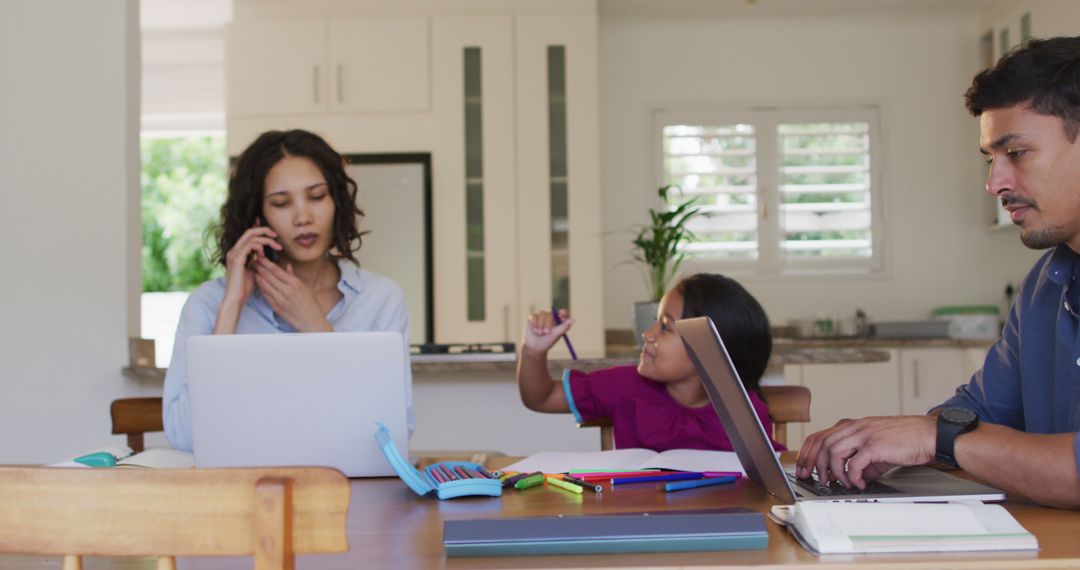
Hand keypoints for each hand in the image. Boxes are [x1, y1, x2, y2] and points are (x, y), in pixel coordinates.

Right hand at [221, 225, 281, 306]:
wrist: (236, 298)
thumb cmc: (245, 288)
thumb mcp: (255, 271)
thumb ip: (258, 262)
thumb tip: (266, 258)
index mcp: (237, 253)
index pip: (248, 236)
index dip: (261, 232)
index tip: (274, 237)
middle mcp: (234, 251)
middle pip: (249, 231)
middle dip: (264, 230)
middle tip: (276, 235)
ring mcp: (234, 254)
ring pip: (251, 237)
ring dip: (266, 240)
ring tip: (277, 247)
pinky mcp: (237, 259)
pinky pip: (249, 245)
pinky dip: (259, 246)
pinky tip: (264, 254)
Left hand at [251, 258, 331, 331]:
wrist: (311, 322)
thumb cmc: (311, 304)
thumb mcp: (306, 287)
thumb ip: (294, 276)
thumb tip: (287, 266)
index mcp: (296, 284)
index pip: (277, 270)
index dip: (267, 263)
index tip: (261, 258)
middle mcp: (288, 291)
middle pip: (269, 276)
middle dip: (260, 267)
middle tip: (254, 262)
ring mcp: (281, 300)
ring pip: (265, 285)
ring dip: (258, 277)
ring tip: (254, 270)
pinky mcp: (277, 308)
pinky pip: (265, 295)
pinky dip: (260, 288)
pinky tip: (258, 283)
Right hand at [522, 309, 573, 354]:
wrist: (535, 347)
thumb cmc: (547, 342)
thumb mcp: (556, 335)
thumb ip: (563, 326)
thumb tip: (573, 320)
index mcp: (558, 322)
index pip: (563, 313)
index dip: (564, 312)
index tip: (561, 313)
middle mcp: (551, 318)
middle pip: (551, 313)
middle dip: (548, 323)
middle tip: (546, 332)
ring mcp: (542, 317)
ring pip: (542, 313)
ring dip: (540, 324)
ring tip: (539, 333)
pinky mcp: (533, 318)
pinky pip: (534, 316)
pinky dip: (534, 323)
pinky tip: (534, 330)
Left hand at [795, 415, 935, 488]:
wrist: (928, 435)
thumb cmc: (906, 440)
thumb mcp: (877, 447)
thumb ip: (862, 460)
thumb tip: (853, 477)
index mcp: (852, 425)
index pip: (819, 436)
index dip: (807, 452)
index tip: (802, 467)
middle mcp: (855, 427)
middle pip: (821, 444)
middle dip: (813, 463)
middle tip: (813, 478)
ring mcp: (864, 434)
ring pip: (833, 452)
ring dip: (833, 471)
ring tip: (840, 483)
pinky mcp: (875, 446)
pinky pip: (854, 464)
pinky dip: (852, 476)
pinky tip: (859, 483)